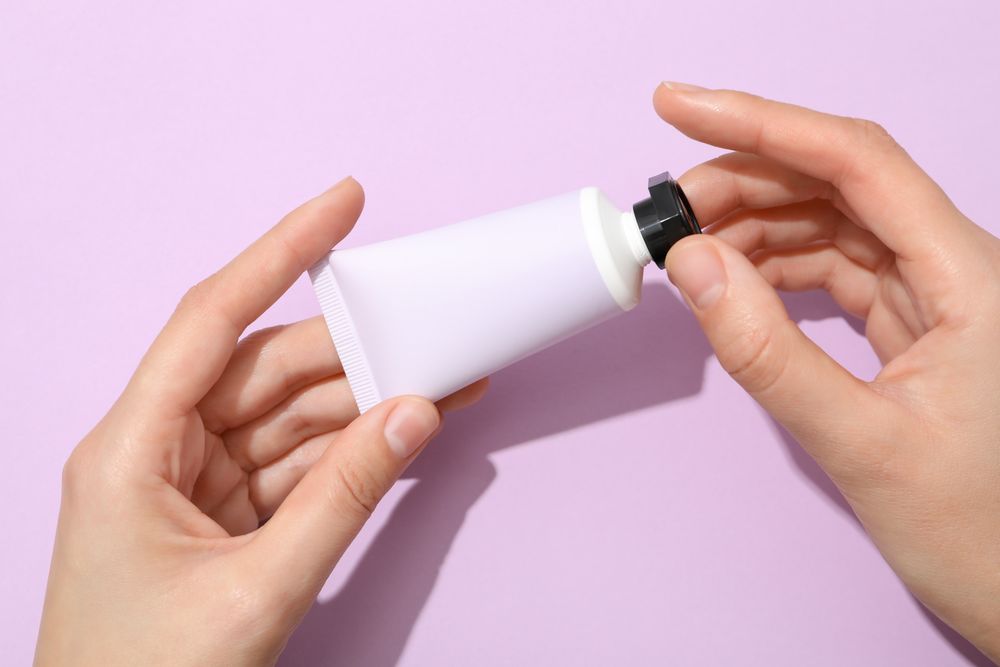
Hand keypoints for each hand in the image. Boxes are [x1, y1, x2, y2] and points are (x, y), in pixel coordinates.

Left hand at [34, 178, 487, 665]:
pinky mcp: (223, 514)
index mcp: (130, 450)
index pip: (212, 320)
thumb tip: (413, 415)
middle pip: (266, 369)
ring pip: (288, 416)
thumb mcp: (258, 589)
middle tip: (427, 325)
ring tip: (436, 380)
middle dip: (351, 349)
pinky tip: (399, 431)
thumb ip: (344, 497)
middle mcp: (157, 450)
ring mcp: (192, 483)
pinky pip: (296, 462)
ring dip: (361, 401)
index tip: (341, 204)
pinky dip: (349, 450)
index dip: (281, 252)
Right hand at [655, 83, 999, 658]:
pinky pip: (837, 269)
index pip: (855, 160)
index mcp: (971, 276)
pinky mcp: (916, 324)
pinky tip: (735, 280)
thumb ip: (767, 352)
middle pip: (838, 182)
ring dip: (756, 223)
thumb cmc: (984, 533)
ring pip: (834, 222)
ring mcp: (937, 294)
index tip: (681, 107)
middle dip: (745, 179)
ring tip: (690, 245)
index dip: (761, 122)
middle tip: (668, 208)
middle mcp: (959, 267)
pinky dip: (777, 267)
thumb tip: (693, 266)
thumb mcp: (861, 444)